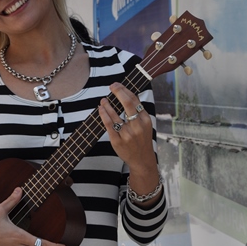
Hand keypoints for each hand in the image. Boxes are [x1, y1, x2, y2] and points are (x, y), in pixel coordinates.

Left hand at [98, 83, 160, 206]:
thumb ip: (137, 112)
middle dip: (118, 92)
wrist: (142, 160)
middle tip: (111, 85)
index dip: (125, 90)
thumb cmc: (142, 140)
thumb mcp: (145, 125)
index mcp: (145, 120)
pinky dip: (103, 115)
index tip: (117, 85)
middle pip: (127, 104)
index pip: (135, 101)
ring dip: (107, 104)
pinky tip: (101, 109)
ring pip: (115, 114)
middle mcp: (137, 126)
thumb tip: (125, 94)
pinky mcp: (117, 141)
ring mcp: (127, 134)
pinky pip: (108, 125)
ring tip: (103, 99)